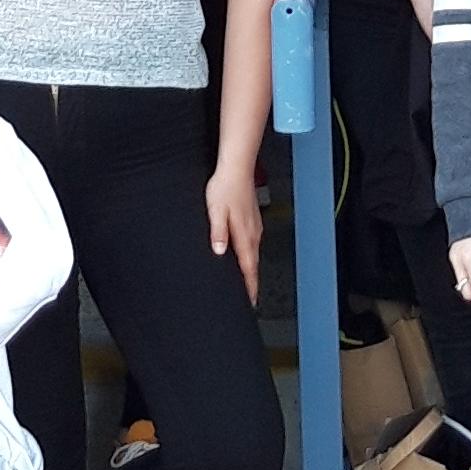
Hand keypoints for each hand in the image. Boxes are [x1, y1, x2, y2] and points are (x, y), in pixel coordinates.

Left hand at [206, 162, 263, 302]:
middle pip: (253, 264)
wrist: (237, 168)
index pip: (248, 268)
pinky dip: (250, 255)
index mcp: (244, 234)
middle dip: (251, 282)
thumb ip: (218, 232)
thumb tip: (218, 252)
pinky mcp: (252, 219)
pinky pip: (253, 244)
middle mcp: (253, 233)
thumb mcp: (216, 211)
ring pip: (254, 254)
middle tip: (249, 299)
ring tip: (246, 282)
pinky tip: (244, 255)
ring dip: (251, 269)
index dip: (250, 286)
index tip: (250, 302)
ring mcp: (254, 226)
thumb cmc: (225, 187)